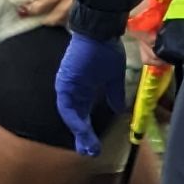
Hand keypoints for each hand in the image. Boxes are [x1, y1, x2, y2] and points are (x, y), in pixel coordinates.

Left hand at [53, 32, 126, 155]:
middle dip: (82, 137)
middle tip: (90, 152)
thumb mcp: (113, 77)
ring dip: (78, 132)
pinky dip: (73, 119)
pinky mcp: (65, 81)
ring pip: (69, 115)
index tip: (94, 146)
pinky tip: (82, 129)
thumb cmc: (106, 50)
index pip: (82, 115)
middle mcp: (72, 89)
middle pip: (74, 118)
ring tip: (87, 146)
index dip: (87, 131)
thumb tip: (119, 109)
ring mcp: (67, 85)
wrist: (100, 31)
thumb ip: (113, 94)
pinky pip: (66, 104)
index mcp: (82, 88)